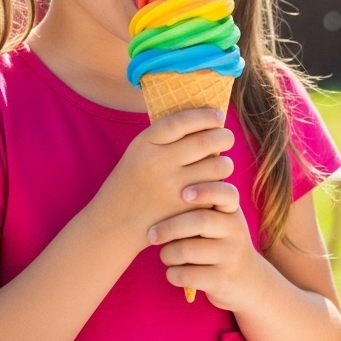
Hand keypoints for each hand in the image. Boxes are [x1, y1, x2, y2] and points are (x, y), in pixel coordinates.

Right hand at [96, 109, 234, 253]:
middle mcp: (157, 163)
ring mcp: (172, 187)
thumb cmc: (131, 184)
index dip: (205, 116)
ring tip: (220, 165)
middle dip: (224, 137)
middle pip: (206, 140)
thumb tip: (203, 119)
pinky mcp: (184, 209)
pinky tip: (214, 185)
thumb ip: (164, 138)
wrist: (113, 225)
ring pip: (218, 165)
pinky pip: (216, 189)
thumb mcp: (138, 153)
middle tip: (227, 138)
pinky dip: (219, 185)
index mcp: (144, 144)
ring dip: (225, 163)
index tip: (218, 116)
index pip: (182, 121)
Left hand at [148, 182, 264, 312]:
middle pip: (200, 221)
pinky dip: (172, 273)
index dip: (205, 191)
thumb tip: (160, 190)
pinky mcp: (222, 280)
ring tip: (166, 255)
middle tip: (152, 234)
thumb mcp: (220, 220)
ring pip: (186, 250)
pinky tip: (175, 272)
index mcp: (232, 211)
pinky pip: (185, 275)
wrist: (248, 280)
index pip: (225, 193)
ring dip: (167, 254)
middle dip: (169, 227)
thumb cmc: (220, 242)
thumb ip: (200, 205)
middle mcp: (236, 230)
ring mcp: (230, 256)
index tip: (184, 193)